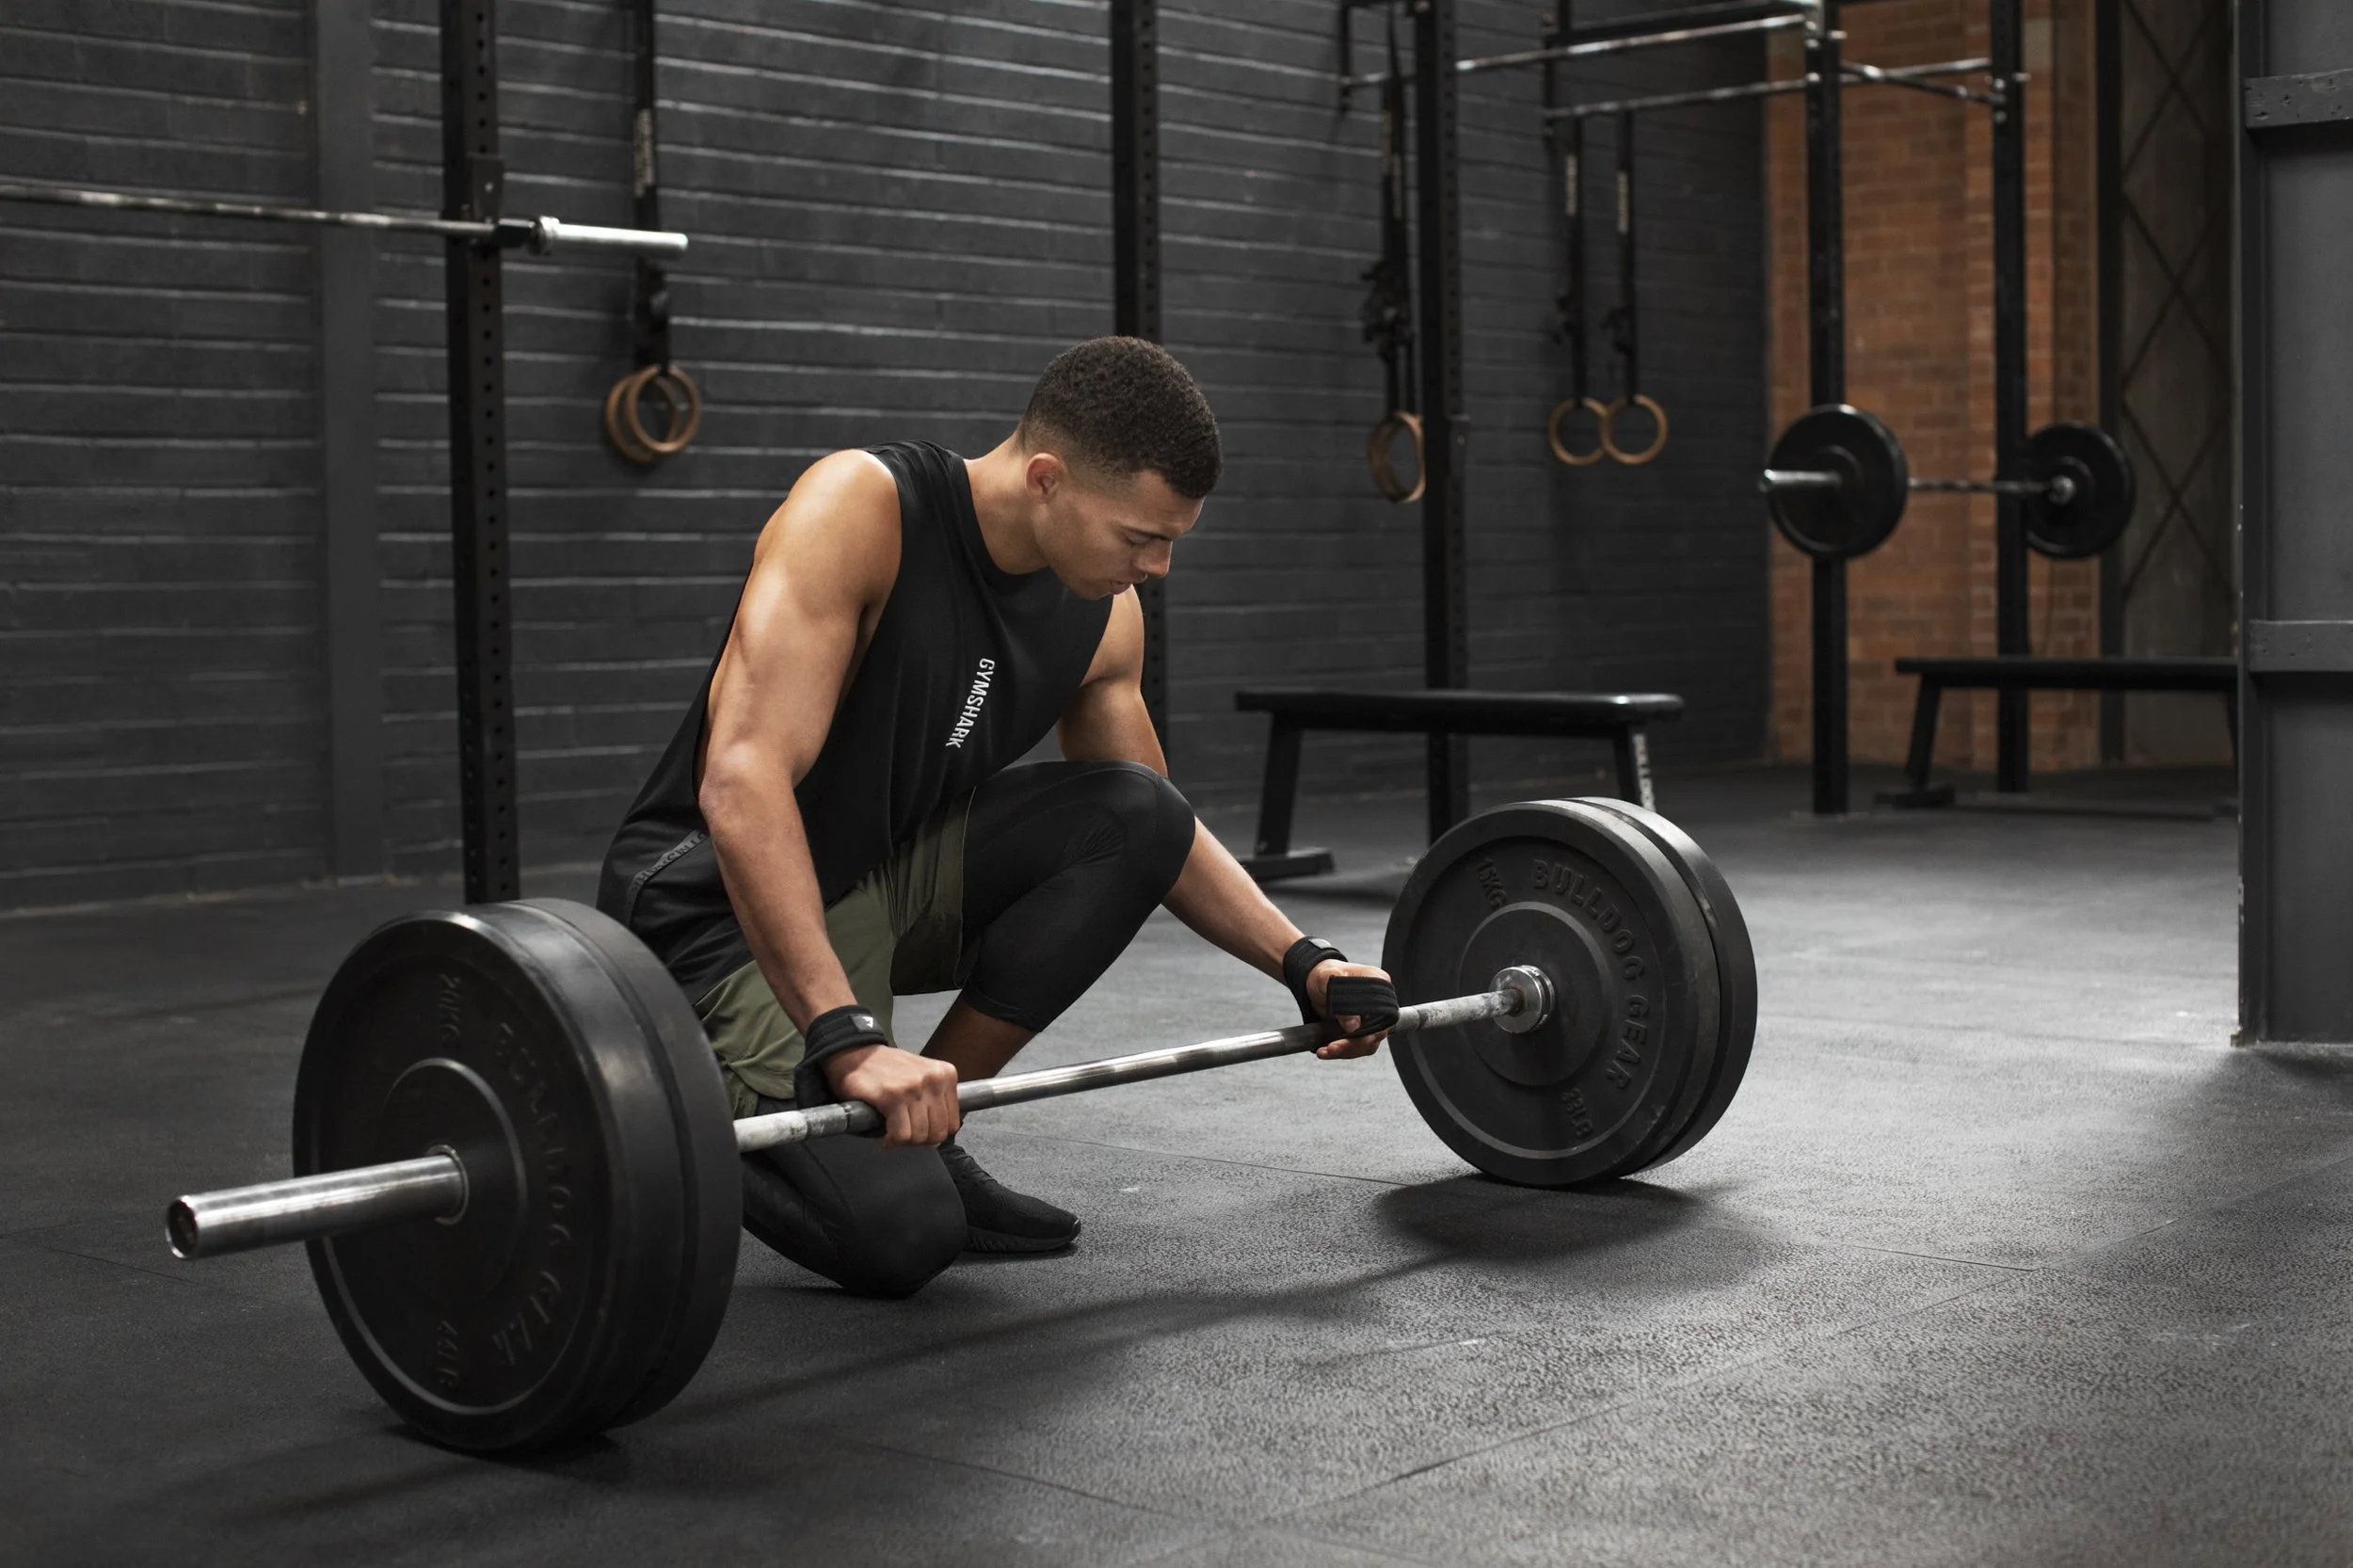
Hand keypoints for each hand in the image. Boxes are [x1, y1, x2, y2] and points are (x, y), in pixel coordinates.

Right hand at [822, 1043, 961, 1146]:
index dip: (934, 1134)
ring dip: (903, 1142)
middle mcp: (934, 1080)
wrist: (856, 1054)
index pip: (953, 1123)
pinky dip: (891, 1142)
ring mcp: (914, 1088)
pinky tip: (884, 1137)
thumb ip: (935, 1100)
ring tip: (892, 1134)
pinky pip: (900, 1135)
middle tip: (904, 1135)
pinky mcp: (893, 1097)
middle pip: (937, 1133)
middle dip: (919, 1141)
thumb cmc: (887, 1069)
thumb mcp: (923, 1076)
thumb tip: (939, 1137)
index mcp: (946, 1075)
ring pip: (919, 1136)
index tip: (919, 1132)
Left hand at [1308, 959, 1394, 1058]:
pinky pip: (1355, 1046)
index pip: (1384, 1013)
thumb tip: (1353, 1025)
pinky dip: (1341, 1051)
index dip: (1371, 1028)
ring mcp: (1370, 1018)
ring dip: (1346, 1051)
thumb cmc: (1324, 974)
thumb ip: (1339, 997)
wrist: (1314, 981)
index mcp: (1378, 984)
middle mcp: (1379, 1004)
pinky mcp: (1359, 1030)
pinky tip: (1325, 1050)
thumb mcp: (1325, 978)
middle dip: (1354, 1044)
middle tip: (1333, 1047)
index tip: (1353, 1035)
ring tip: (1325, 1051)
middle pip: (1377, 1032)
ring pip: (1366, 1044)